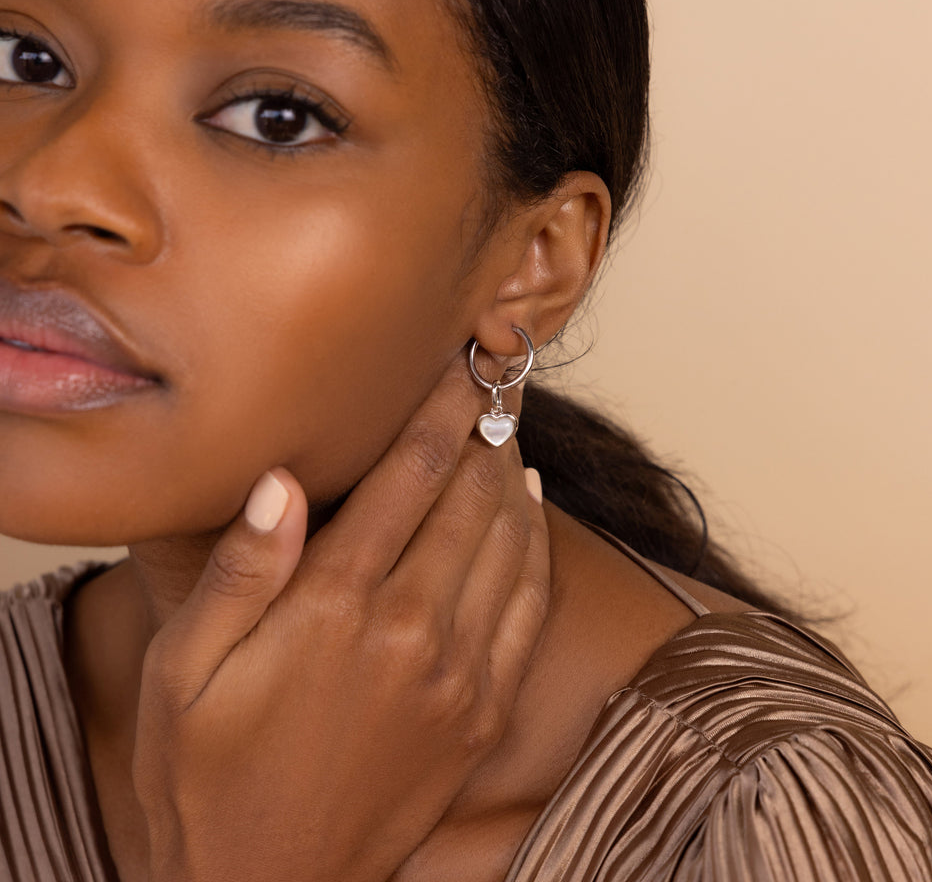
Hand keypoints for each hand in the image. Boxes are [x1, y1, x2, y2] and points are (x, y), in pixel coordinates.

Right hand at [131, 353, 548, 881]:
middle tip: (495, 378)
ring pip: (509, 540)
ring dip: (513, 473)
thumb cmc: (207, 775)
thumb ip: (242, 570)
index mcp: (336, 605)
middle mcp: (412, 629)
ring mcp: (459, 672)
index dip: (439, 409)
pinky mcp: (482, 710)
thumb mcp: (185, 672)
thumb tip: (283, 478)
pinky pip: (530, 605)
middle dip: (486, 426)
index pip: (409, 474)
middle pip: (469, 495)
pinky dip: (537, 545)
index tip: (457, 365)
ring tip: (509, 427)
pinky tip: (529, 507)